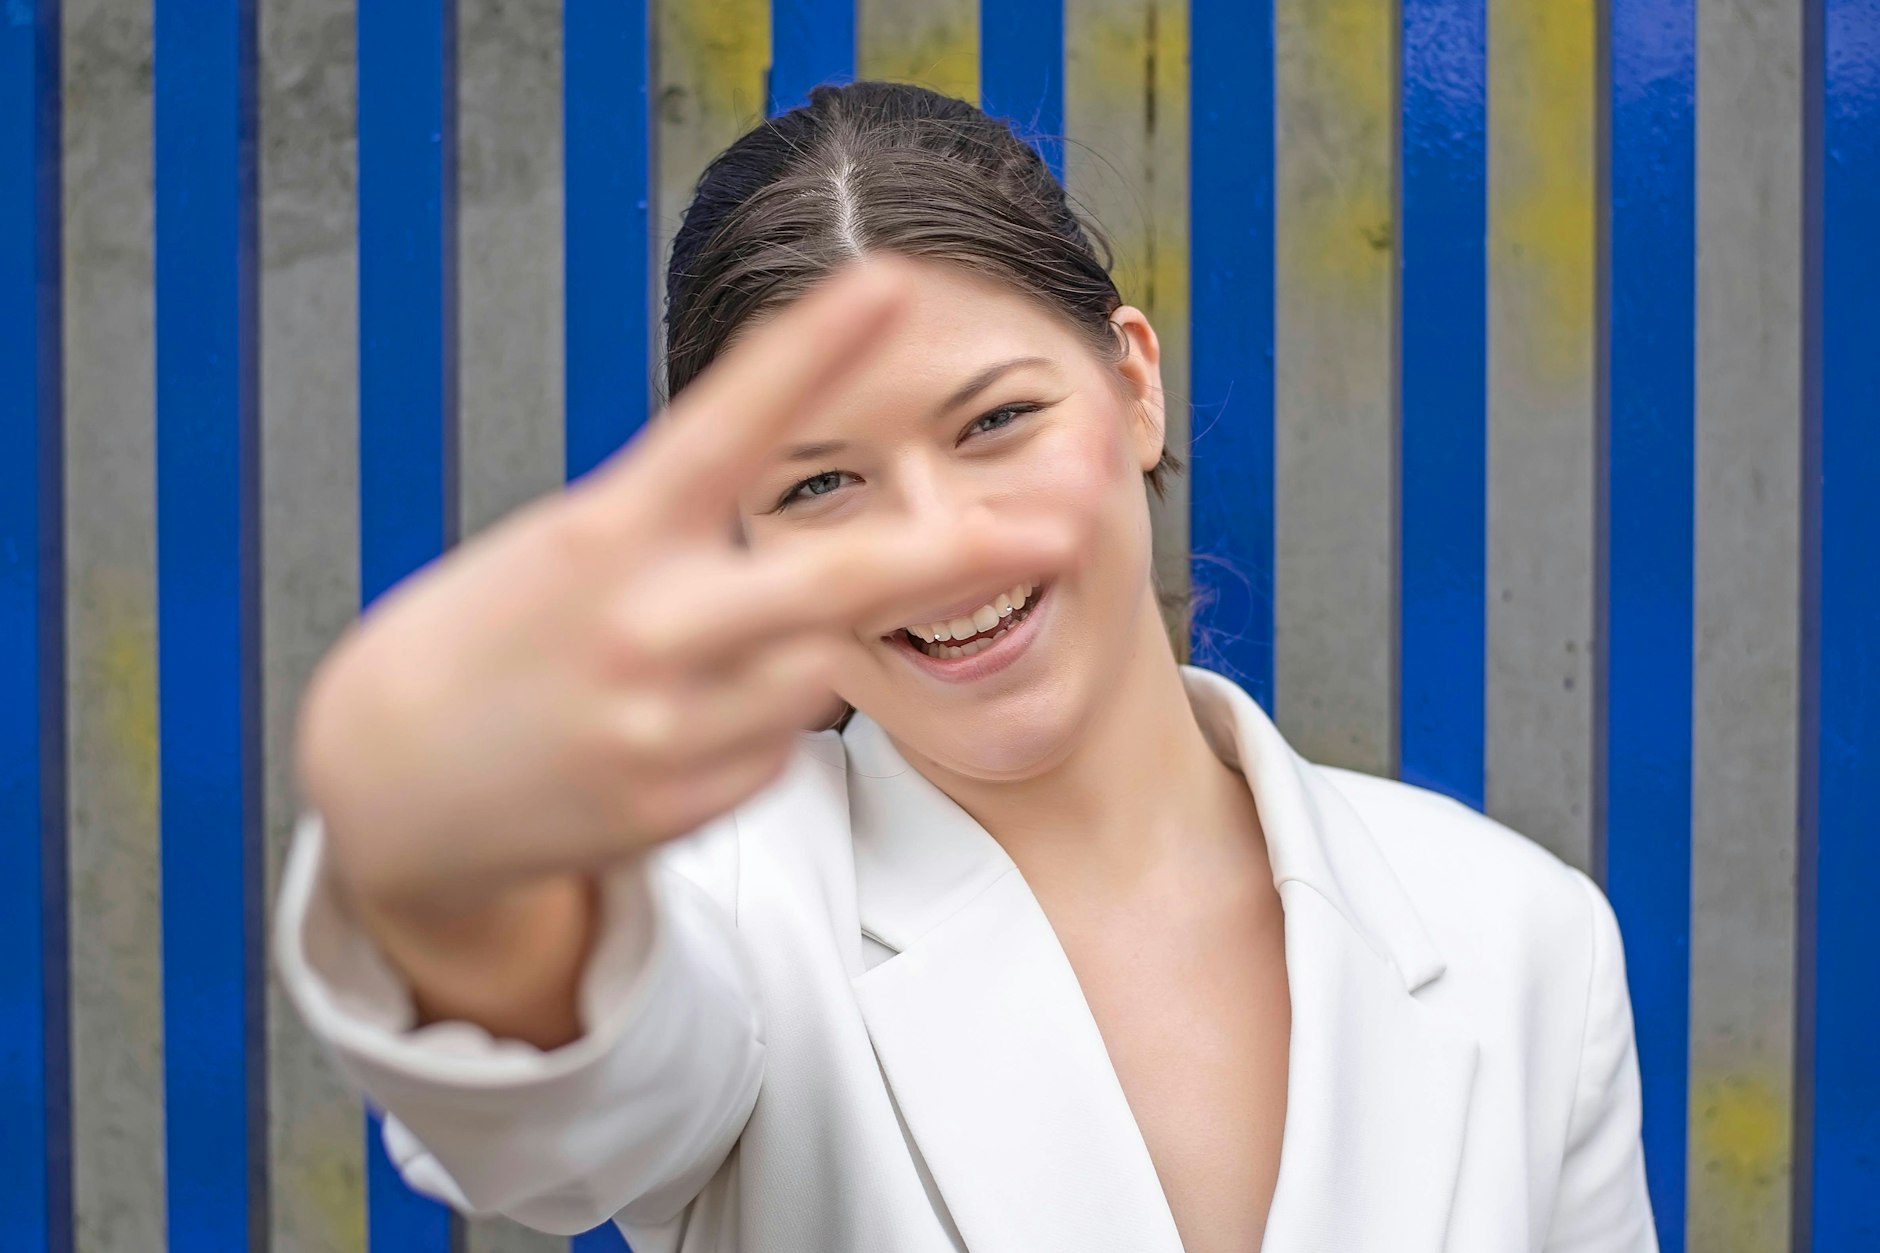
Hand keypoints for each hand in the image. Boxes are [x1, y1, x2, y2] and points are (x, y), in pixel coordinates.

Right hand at [296, 257, 1085, 914]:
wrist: (393, 788)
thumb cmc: (494, 636)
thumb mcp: (566, 548)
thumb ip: (682, 530)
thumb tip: (810, 542)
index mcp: (604, 536)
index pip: (726, 426)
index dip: (814, 351)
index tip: (896, 282)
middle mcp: (645, 632)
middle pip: (833, 588)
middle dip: (957, 556)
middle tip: (1064, 525)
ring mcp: (668, 731)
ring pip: (819, 667)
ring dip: (803, 642)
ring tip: (694, 651)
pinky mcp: (688, 805)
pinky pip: (777, 741)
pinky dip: (753, 717)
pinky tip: (667, 724)